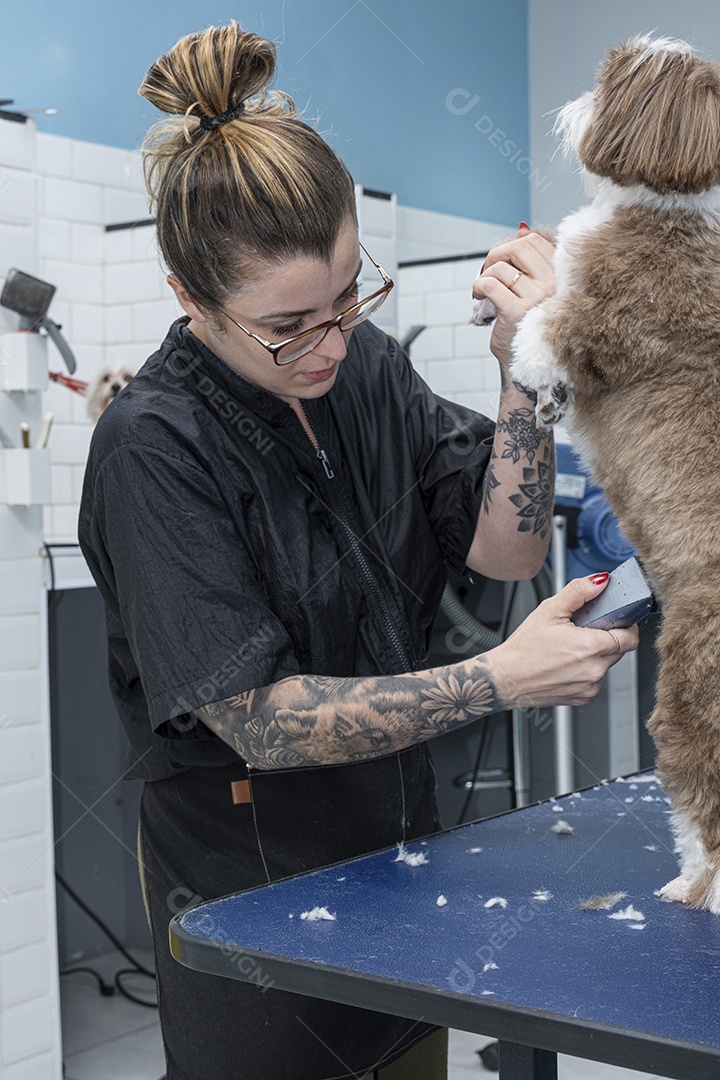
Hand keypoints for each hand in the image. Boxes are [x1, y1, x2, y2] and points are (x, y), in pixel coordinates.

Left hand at [472, 224, 555, 372]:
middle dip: (496, 254)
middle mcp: (554, 285)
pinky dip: (478, 286)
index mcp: (561, 277)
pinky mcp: (517, 312)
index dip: (511, 244)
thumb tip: (521, 229)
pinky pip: (491, 284)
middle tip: (487, 270)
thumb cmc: (528, 327)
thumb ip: (531, 263)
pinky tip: (478, 296)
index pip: (535, 241)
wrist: (527, 367)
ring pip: (501, 267)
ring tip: (481, 290)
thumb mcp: (534, 290)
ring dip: (484, 274)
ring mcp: (537, 298)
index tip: (501, 260)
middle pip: (518, 247)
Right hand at [486, 574, 639, 709]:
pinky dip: (586, 670)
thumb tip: (600, 581)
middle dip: (608, 637)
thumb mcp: (549, 610)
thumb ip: (579, 592)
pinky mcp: (583, 697)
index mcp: (590, 647)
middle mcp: (595, 670)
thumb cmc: (523, 648)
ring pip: (607, 665)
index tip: (614, 620)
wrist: (505, 679)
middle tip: (584, 631)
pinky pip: (595, 679)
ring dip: (597, 655)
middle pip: (620, 650)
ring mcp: (590, 687)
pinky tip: (566, 663)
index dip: (625, 626)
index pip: (631, 637)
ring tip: (570, 648)